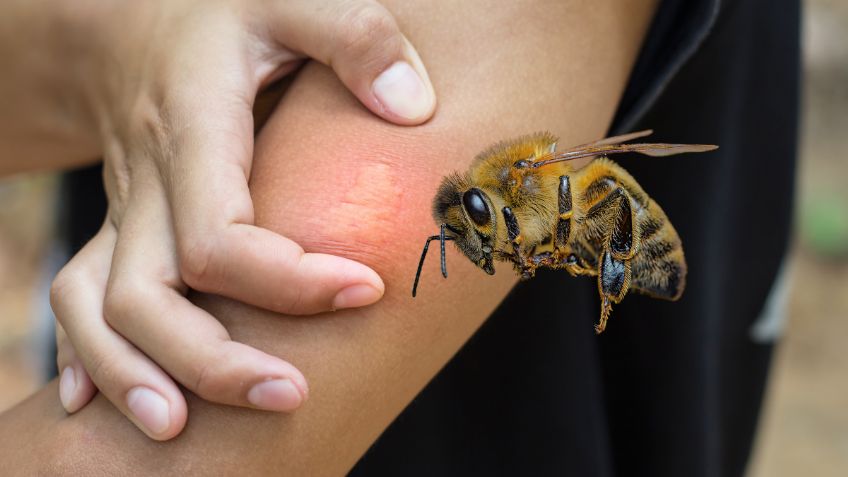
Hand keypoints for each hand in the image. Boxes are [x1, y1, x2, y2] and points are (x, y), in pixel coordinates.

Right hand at [48, 0, 435, 439]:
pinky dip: (88, 355)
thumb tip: (412, 107)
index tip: (367, 289)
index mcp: (192, 129)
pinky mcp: (123, 229)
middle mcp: (146, 182)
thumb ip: (355, 37)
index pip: (219, 235)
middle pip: (148, 296)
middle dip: (213, 361)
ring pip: (98, 310)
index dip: (288, 279)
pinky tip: (98, 406)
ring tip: (179, 434)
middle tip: (291, 397)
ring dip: (137, 375)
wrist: (133, 20)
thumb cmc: (225, 12)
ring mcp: (125, 211)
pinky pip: (79, 298)